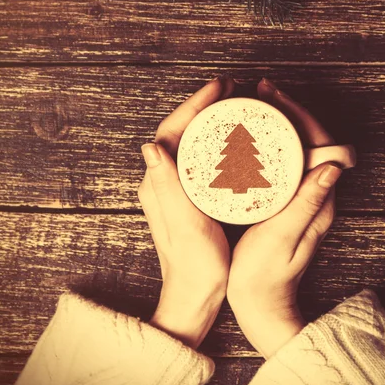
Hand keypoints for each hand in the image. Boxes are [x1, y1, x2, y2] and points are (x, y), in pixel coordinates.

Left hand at [138, 76, 234, 347]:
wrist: (195, 296)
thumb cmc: (195, 266)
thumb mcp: (184, 225)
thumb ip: (167, 187)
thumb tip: (151, 146)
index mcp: (159, 185)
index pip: (171, 131)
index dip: (194, 105)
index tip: (219, 88)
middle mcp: (162, 183)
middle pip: (179, 131)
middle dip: (202, 106)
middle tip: (230, 90)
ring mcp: (175, 190)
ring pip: (190, 143)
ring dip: (207, 120)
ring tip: (232, 106)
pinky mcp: (189, 199)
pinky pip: (199, 159)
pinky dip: (214, 142)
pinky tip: (232, 141)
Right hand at [227, 78, 355, 358]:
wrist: (261, 305)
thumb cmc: (265, 276)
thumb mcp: (282, 237)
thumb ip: (307, 202)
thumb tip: (332, 166)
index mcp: (319, 200)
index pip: (321, 144)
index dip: (301, 115)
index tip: (276, 98)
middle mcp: (316, 195)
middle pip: (311, 139)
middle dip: (290, 110)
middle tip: (262, 91)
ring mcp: (302, 198)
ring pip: (298, 147)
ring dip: (282, 122)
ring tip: (257, 104)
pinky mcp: (288, 202)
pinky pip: (286, 161)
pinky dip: (272, 142)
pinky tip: (253, 136)